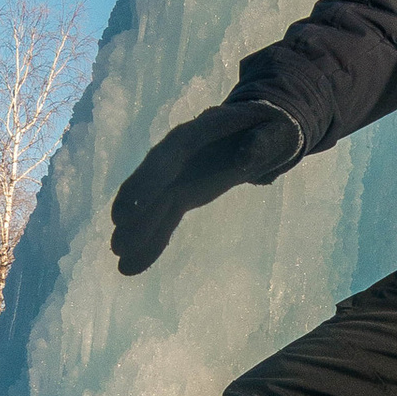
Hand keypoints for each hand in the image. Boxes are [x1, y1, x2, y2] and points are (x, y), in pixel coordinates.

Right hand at [110, 100, 302, 274]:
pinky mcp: (183, 193)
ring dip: (137, 230)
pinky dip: (151, 242)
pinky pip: (164, 219)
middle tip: (118, 234)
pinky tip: (133, 266)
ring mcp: (178, 174)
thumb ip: (264, 142)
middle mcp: (180, 153)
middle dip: (135, 205)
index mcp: (201, 131)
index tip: (129, 207)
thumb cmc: (272, 129)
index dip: (148, 180)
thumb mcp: (278, 132)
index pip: (170, 155)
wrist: (261, 132)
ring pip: (153, 203)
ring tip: (120, 257)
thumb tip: (246, 159)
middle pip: (153, 180)